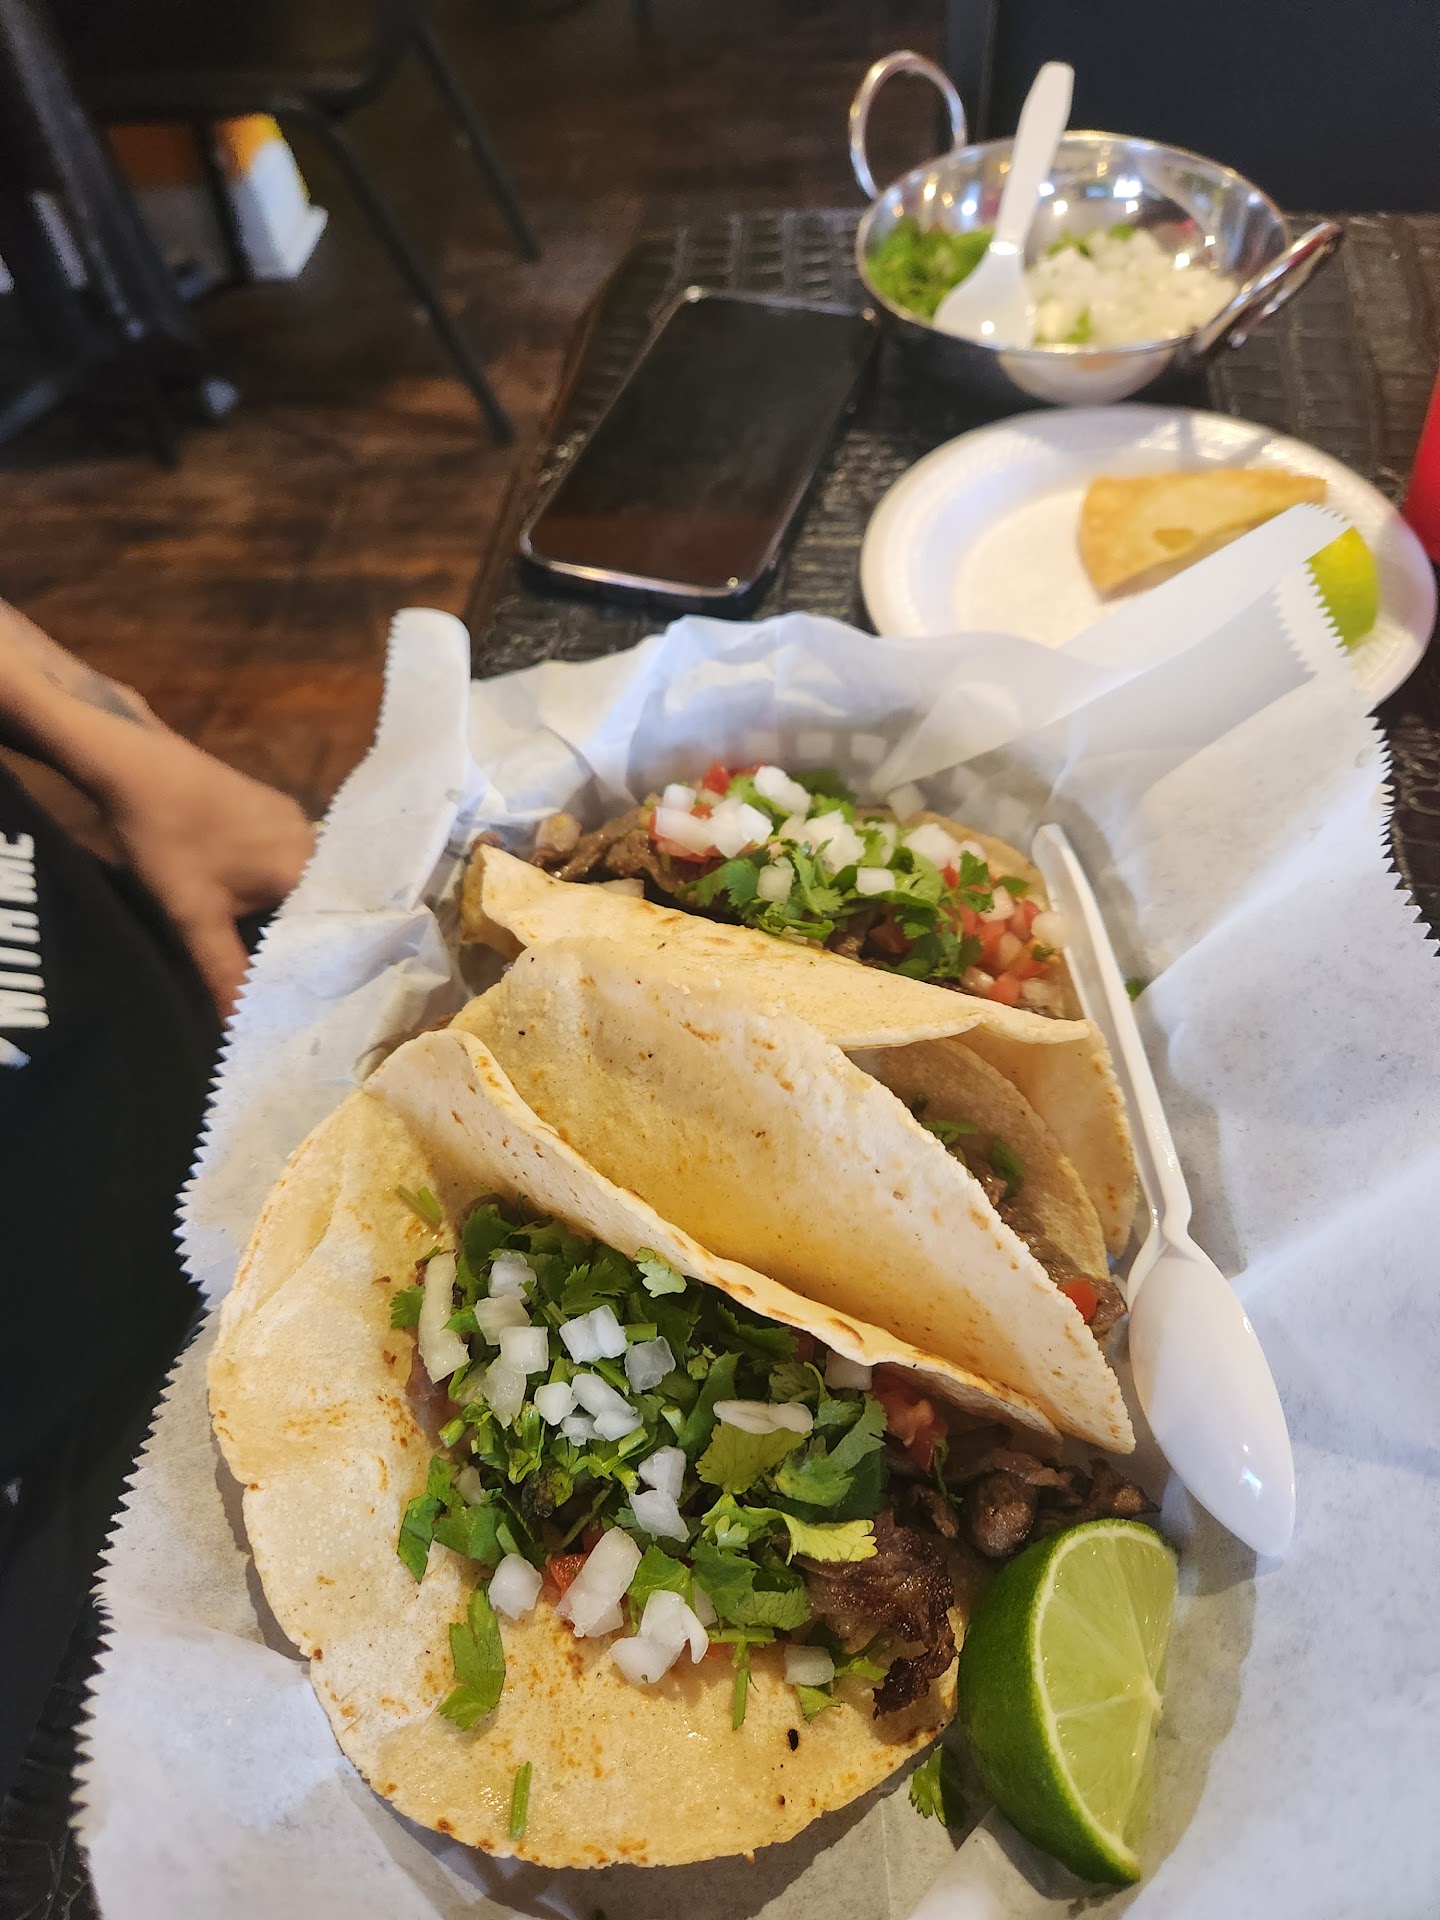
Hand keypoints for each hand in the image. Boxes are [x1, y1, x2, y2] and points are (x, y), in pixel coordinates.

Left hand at [0, 599, 313, 1012]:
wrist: (135, 763)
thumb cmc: (166, 839)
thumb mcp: (191, 916)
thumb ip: (225, 974)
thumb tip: (240, 1032)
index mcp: (305, 867)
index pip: (337, 929)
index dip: (331, 966)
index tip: (328, 999)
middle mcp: (314, 841)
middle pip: (324, 908)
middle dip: (311, 946)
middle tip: (304, 988)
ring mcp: (295, 821)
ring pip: (307, 885)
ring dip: (294, 918)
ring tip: (283, 959)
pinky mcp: (274, 810)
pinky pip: (292, 862)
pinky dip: (281, 891)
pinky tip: (261, 911)